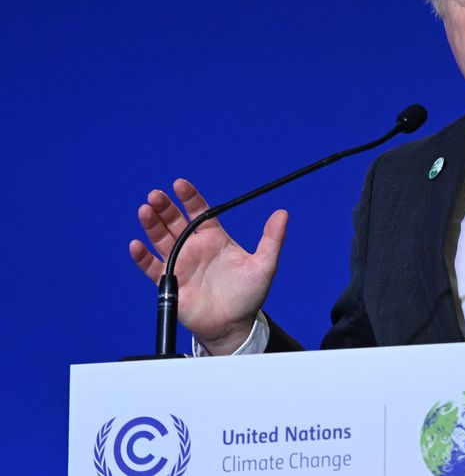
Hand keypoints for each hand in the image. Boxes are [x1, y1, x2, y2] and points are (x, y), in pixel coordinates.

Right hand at [129, 178, 287, 354]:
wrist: (234, 325)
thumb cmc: (249, 295)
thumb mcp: (264, 264)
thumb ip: (272, 239)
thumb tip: (283, 213)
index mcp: (215, 238)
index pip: (199, 212)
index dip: (189, 198)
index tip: (179, 184)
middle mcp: (194, 247)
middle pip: (175, 221)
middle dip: (165, 207)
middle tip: (156, 194)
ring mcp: (180, 263)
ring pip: (161, 239)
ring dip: (152, 225)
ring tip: (145, 210)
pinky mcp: (169, 282)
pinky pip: (152, 267)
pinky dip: (142, 257)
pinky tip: (137, 245)